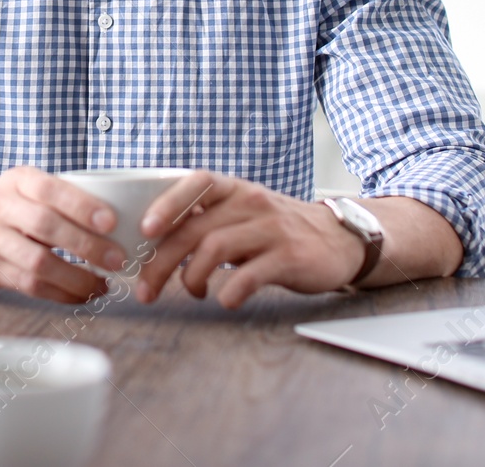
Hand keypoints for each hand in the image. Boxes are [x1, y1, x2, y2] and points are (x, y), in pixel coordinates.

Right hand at [0, 167, 123, 303]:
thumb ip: (56, 199)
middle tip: (117, 259)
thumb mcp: (20, 189)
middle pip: (46, 227)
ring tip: (102, 285)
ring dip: (76, 278)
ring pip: (37, 263)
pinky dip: (58, 293)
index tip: (112, 221)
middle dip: (87, 246)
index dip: (82, 205)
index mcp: (16, 180)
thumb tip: (117, 222)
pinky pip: (27, 285)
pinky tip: (79, 295)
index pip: (50, 189)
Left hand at [134, 173, 364, 308]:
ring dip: (191, 278)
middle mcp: (252, 203)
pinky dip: (230, 291)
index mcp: (236, 190)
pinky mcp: (290, 257)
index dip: (167, 204)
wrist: (340, 239)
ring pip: (216, 248)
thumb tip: (154, 243)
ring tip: (192, 293)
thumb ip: (208, 220)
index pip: (197, 183)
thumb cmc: (279, 229)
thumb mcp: (244, 213)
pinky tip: (225, 301)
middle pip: (196, 229)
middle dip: (162, 261)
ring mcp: (271, 229)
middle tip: (145, 289)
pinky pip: (250, 275)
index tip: (144, 230)